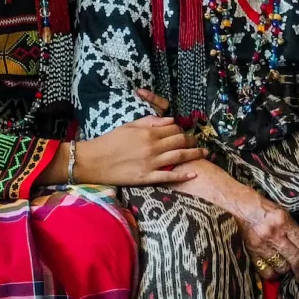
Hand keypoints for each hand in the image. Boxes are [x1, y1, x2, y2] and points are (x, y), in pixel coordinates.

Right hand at [77, 98, 206, 185]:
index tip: (184, 132)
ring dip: (194, 154)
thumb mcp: (129, 126)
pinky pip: (169, 176)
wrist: (93, 161)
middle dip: (191, 141)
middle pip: (179, 141)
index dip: (181, 130)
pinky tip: (194, 173)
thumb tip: (170, 120)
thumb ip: (150, 122)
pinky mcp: (147, 177)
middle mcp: (152, 147)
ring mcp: (151, 163)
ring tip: (205, 153)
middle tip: (198, 142)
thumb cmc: (109, 141)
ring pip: (179, 157)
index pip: (173, 129)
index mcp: (148, 132)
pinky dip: (183, 175)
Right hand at [236, 195, 298, 280]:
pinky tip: (274, 271)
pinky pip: (265, 270)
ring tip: (288, 270)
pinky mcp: (253, 252)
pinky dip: (272, 274)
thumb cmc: (267, 208)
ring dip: (287, 271)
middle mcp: (275, 235)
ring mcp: (263, 245)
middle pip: (294, 259)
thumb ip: (294, 229)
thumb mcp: (285, 214)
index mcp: (285, 223)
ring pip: (281, 266)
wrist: (244, 207)